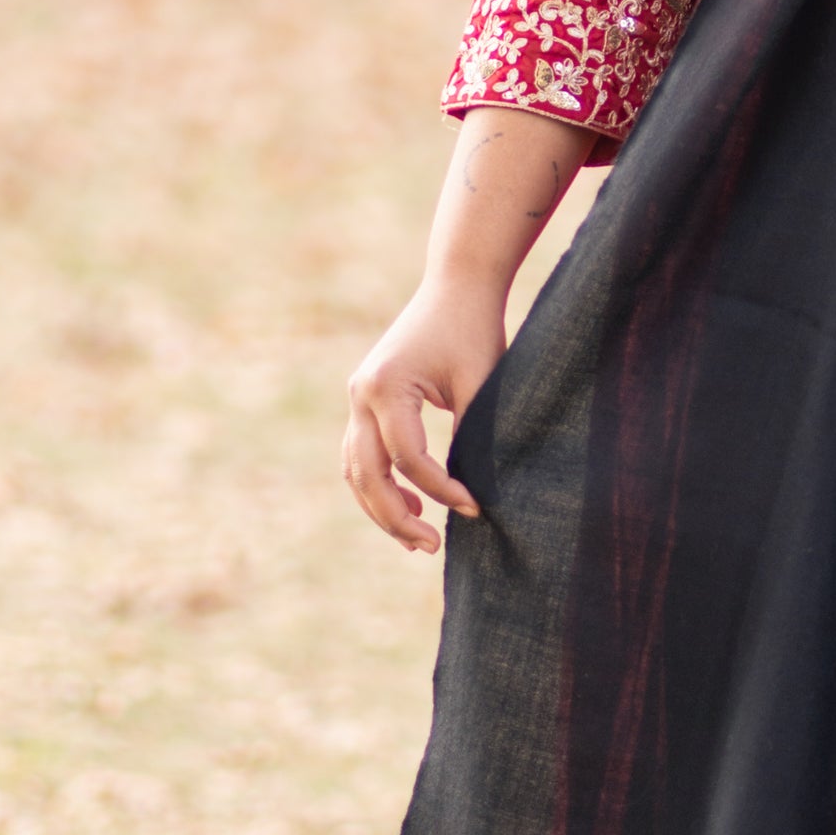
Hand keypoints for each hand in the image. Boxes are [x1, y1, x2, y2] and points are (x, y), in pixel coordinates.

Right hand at [342, 272, 505, 555]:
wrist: (457, 286)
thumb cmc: (475, 331)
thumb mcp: (479, 385)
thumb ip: (469, 438)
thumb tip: (471, 498)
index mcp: (386, 386)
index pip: (409, 459)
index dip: (441, 490)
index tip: (475, 508)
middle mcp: (361, 393)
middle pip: (367, 474)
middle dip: (397, 517)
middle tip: (431, 547)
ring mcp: (357, 397)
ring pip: (356, 470)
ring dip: (381, 507)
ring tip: (418, 540)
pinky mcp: (365, 401)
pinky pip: (361, 455)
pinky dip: (379, 484)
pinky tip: (410, 507)